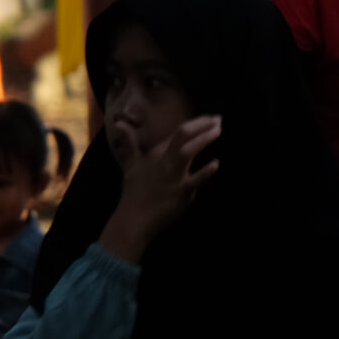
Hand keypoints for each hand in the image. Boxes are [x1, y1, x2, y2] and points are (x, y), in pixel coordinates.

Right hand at [99, 116, 221, 263]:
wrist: (133, 219)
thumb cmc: (134, 191)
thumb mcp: (130, 164)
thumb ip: (129, 143)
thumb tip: (119, 122)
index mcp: (155, 154)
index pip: (177, 133)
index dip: (196, 123)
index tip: (210, 118)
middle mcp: (164, 162)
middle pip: (182, 136)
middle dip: (202, 124)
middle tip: (218, 119)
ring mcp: (173, 176)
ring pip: (187, 152)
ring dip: (203, 139)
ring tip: (218, 131)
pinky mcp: (181, 192)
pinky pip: (194, 181)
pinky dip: (205, 172)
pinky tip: (216, 164)